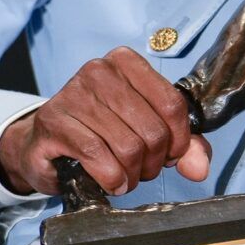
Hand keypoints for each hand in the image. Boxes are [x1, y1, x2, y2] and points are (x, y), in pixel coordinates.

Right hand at [0, 47, 209, 196]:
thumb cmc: (100, 134)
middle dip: (153, 162)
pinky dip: (111, 178)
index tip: (171, 155)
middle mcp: (99, 70)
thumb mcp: (146, 132)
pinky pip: (98, 157)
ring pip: (128, 147)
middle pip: (152, 129)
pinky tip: (110, 181)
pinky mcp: (54, 121)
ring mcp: (73, 93)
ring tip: (124, 177)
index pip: (172, 103)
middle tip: (142, 170)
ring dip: (132, 175)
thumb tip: (199, 167)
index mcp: (126, 63)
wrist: (45, 145)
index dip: (180, 140)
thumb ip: (182, 146)